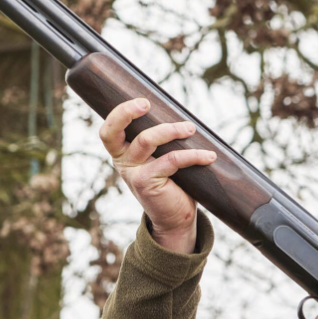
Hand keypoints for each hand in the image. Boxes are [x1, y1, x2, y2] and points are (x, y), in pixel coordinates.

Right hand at [98, 99, 215, 253]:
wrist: (175, 217)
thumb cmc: (172, 182)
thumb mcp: (161, 157)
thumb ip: (162, 141)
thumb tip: (183, 114)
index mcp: (122, 152)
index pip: (109, 130)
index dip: (119, 113)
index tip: (143, 101)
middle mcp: (122, 161)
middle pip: (114, 132)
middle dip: (126, 113)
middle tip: (146, 103)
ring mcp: (133, 173)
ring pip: (146, 140)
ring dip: (171, 130)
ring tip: (191, 129)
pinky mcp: (147, 183)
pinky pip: (171, 160)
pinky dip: (193, 155)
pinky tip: (208, 156)